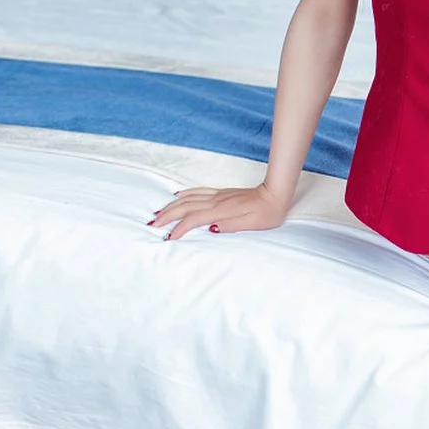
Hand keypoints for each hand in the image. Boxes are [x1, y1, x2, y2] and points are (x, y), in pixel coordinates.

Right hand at [146, 181, 290, 241]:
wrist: (275, 194)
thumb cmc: (267, 213)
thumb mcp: (252, 224)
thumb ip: (231, 226)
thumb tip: (210, 229)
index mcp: (222, 211)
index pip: (194, 219)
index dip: (180, 228)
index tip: (169, 238)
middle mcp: (216, 201)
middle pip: (185, 207)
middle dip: (167, 215)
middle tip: (152, 223)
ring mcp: (217, 196)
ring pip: (188, 199)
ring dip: (171, 206)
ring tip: (158, 213)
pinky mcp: (221, 193)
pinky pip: (198, 191)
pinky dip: (185, 194)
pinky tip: (177, 196)